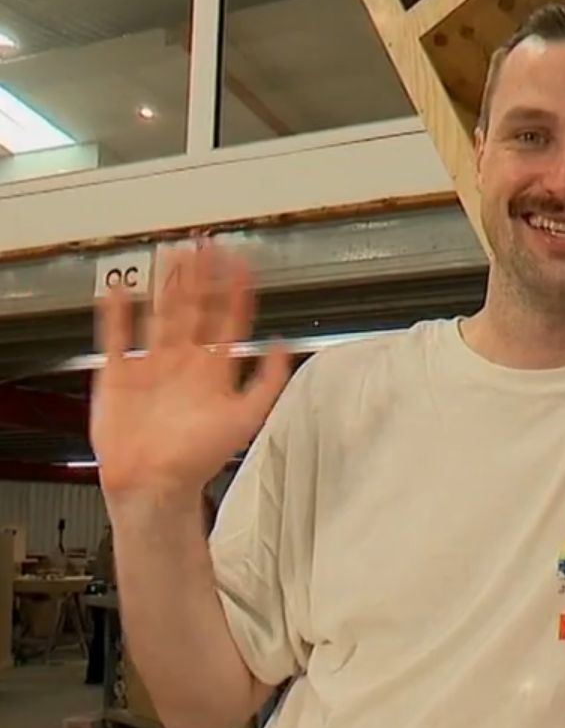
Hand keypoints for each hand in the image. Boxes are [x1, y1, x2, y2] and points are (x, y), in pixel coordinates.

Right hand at [90, 242, 291, 502]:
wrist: (156, 483)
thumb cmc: (200, 457)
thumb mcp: (247, 417)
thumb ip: (267, 381)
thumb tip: (283, 346)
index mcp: (214, 370)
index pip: (228, 319)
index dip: (235, 290)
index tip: (241, 262)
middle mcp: (185, 362)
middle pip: (195, 308)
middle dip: (201, 276)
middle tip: (206, 244)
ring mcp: (152, 365)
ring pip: (161, 314)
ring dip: (167, 285)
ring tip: (173, 254)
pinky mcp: (120, 374)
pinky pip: (117, 338)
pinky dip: (118, 315)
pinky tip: (121, 291)